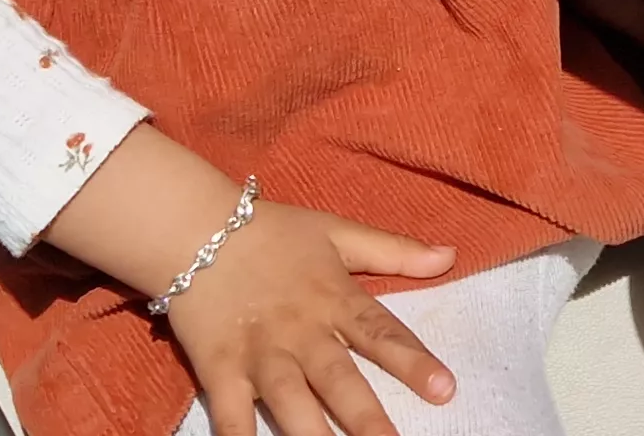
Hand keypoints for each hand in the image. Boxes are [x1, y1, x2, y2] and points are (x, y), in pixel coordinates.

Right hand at [164, 201, 460, 435]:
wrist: (192, 227)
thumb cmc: (271, 231)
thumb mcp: (336, 232)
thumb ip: (394, 250)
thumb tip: (451, 256)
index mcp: (335, 299)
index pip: (381, 333)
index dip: (413, 361)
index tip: (444, 389)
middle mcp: (301, 333)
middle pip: (339, 380)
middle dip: (367, 418)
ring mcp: (260, 355)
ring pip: (291, 403)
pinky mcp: (219, 370)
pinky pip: (231, 415)